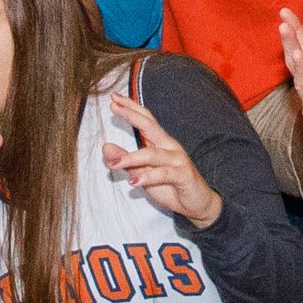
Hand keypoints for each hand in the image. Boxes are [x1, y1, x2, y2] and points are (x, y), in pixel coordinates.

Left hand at [104, 93, 224, 224]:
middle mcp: (170, 147)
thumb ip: (126, 161)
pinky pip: (163, 174)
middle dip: (131, 115)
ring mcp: (178, 160)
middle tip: (114, 106)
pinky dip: (148, 177)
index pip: (146, 121)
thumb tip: (105, 147)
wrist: (198, 204)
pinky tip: (133, 181)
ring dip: (130, 158)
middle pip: (150, 126)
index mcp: (161, 144)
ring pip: (152, 154)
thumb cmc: (170, 186)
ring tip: (113, 164)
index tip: (114, 98)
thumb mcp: (144, 174)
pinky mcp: (183, 175)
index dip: (131, 108)